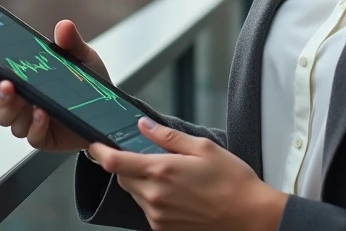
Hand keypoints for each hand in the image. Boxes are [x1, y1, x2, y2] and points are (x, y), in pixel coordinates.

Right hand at [0, 19, 110, 152]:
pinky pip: (28, 135)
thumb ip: (71, 42)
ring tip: (20, 94)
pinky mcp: (40, 136)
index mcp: (21, 73)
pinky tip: (42, 113)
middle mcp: (19, 96)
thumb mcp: (82, 56)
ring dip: (7, 105)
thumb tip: (63, 26)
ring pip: (4, 116)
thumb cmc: (89, 82)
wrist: (109, 111)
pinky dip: (34, 124)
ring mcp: (27, 117)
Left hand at [87, 118, 286, 230]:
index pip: (115, 162)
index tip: (96, 145)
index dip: (100, 152)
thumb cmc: (232, 181)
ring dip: (142, 181)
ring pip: (135, 193)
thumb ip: (168, 137)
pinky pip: (147, 209)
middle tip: (149, 155)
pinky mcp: (163, 229)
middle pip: (122, 177)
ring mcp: (157, 216)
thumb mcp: (203, 148)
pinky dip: (154, 197)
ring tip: (172, 175)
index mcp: (161, 171)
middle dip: (127, 164)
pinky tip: (178, 193)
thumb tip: (143, 125)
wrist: (249, 217)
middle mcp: (154, 196)